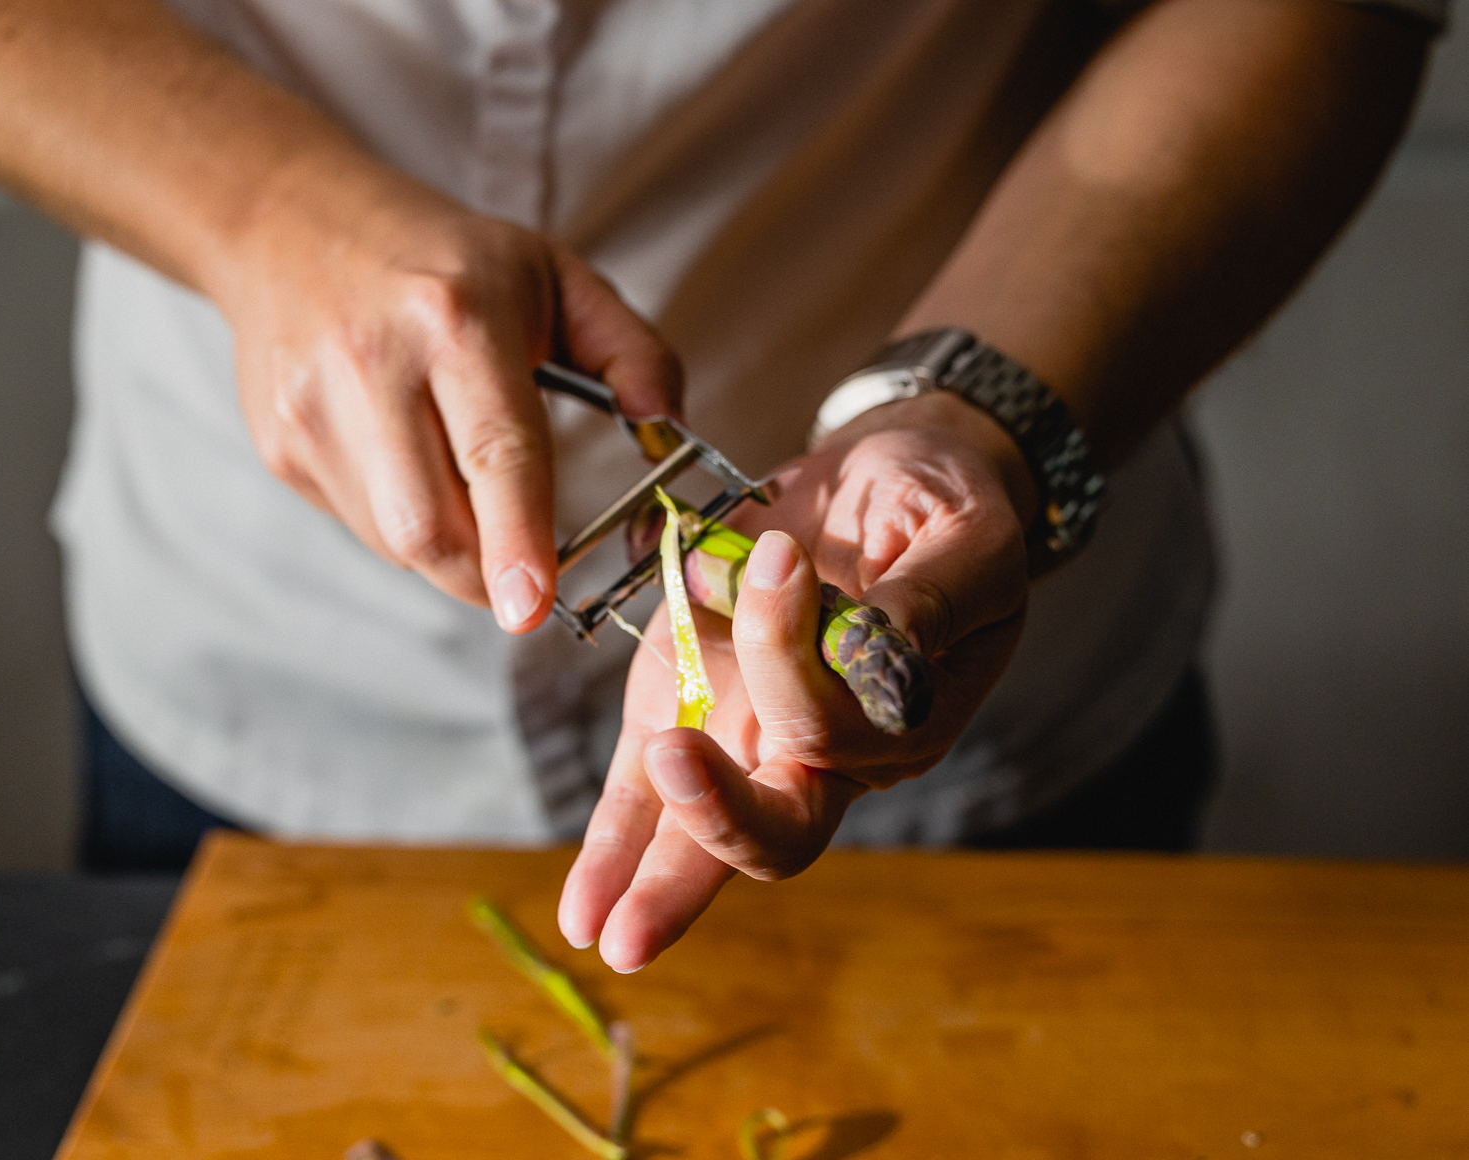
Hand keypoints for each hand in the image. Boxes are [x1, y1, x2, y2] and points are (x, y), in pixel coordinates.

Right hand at [218, 156, 680, 628]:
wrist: (291, 221)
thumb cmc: (445, 259)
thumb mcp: (556, 275)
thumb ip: (632, 351)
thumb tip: (668, 427)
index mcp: (455, 319)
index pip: (494, 452)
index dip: (515, 539)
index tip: (530, 606)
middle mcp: (374, 364)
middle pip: (429, 525)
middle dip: (487, 574)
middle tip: (525, 573)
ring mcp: (313, 410)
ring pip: (394, 540)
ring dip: (447, 547)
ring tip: (458, 476)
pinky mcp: (281, 445)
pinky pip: (359, 526)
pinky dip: (401, 522)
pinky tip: (407, 461)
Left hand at [558, 390, 1033, 969]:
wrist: (884, 481)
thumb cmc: (941, 507)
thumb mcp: (967, 539)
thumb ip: (934, 598)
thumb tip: (887, 647)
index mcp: (899, 721)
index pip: (833, 725)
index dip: (794, 657)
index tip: (781, 560)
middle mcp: (823, 751)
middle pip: (776, 831)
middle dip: (716, 832)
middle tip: (676, 784)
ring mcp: (747, 735)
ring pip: (698, 837)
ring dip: (650, 881)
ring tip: (599, 927)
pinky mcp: (683, 704)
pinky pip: (643, 791)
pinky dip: (611, 846)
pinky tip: (580, 907)